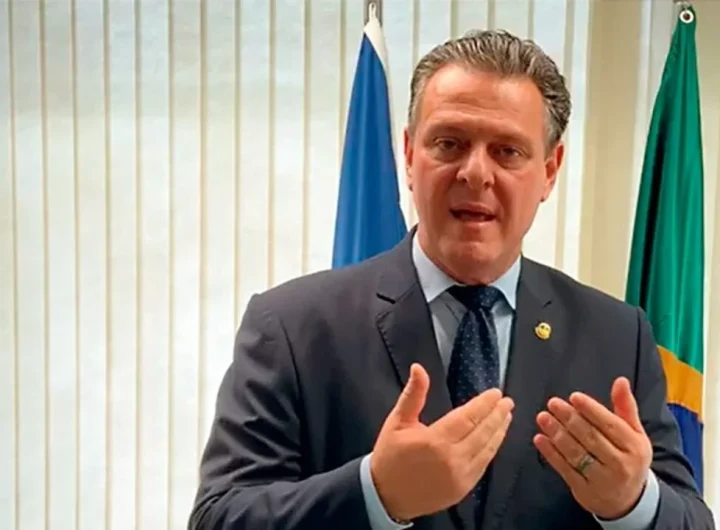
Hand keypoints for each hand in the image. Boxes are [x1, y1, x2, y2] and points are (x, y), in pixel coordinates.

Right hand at [370, 363, 513, 520]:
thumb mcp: (397, 421)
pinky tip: (495, 438)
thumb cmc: (390, 456)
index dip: (484, 404)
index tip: (496, 393)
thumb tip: (418, 368)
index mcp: (435, 440)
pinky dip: (492, 449)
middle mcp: (452, 459)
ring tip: (506, 416)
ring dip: (499, 431)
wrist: (386, 496)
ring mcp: (460, 476)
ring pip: (487, 449)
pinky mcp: (463, 488)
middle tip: (507, 401)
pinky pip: (483, 465)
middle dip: (497, 414)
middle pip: (482, 432)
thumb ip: (413, 395)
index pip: (468, 417)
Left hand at [533, 377, 651, 519]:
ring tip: (543, 417)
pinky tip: (540, 439)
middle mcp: (620, 464)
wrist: (628, 500)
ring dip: (557, 433)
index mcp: (634, 447)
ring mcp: (601, 480)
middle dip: (570, 419)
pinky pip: (564, 469)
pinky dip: (550, 453)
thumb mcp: (634, 433)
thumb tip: (621, 381)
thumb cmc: (629, 458)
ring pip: (576, 453)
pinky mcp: (585, 491)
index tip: (574, 397)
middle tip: (553, 403)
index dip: (591, 410)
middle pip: (591, 438)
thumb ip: (625, 407)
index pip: (611, 425)